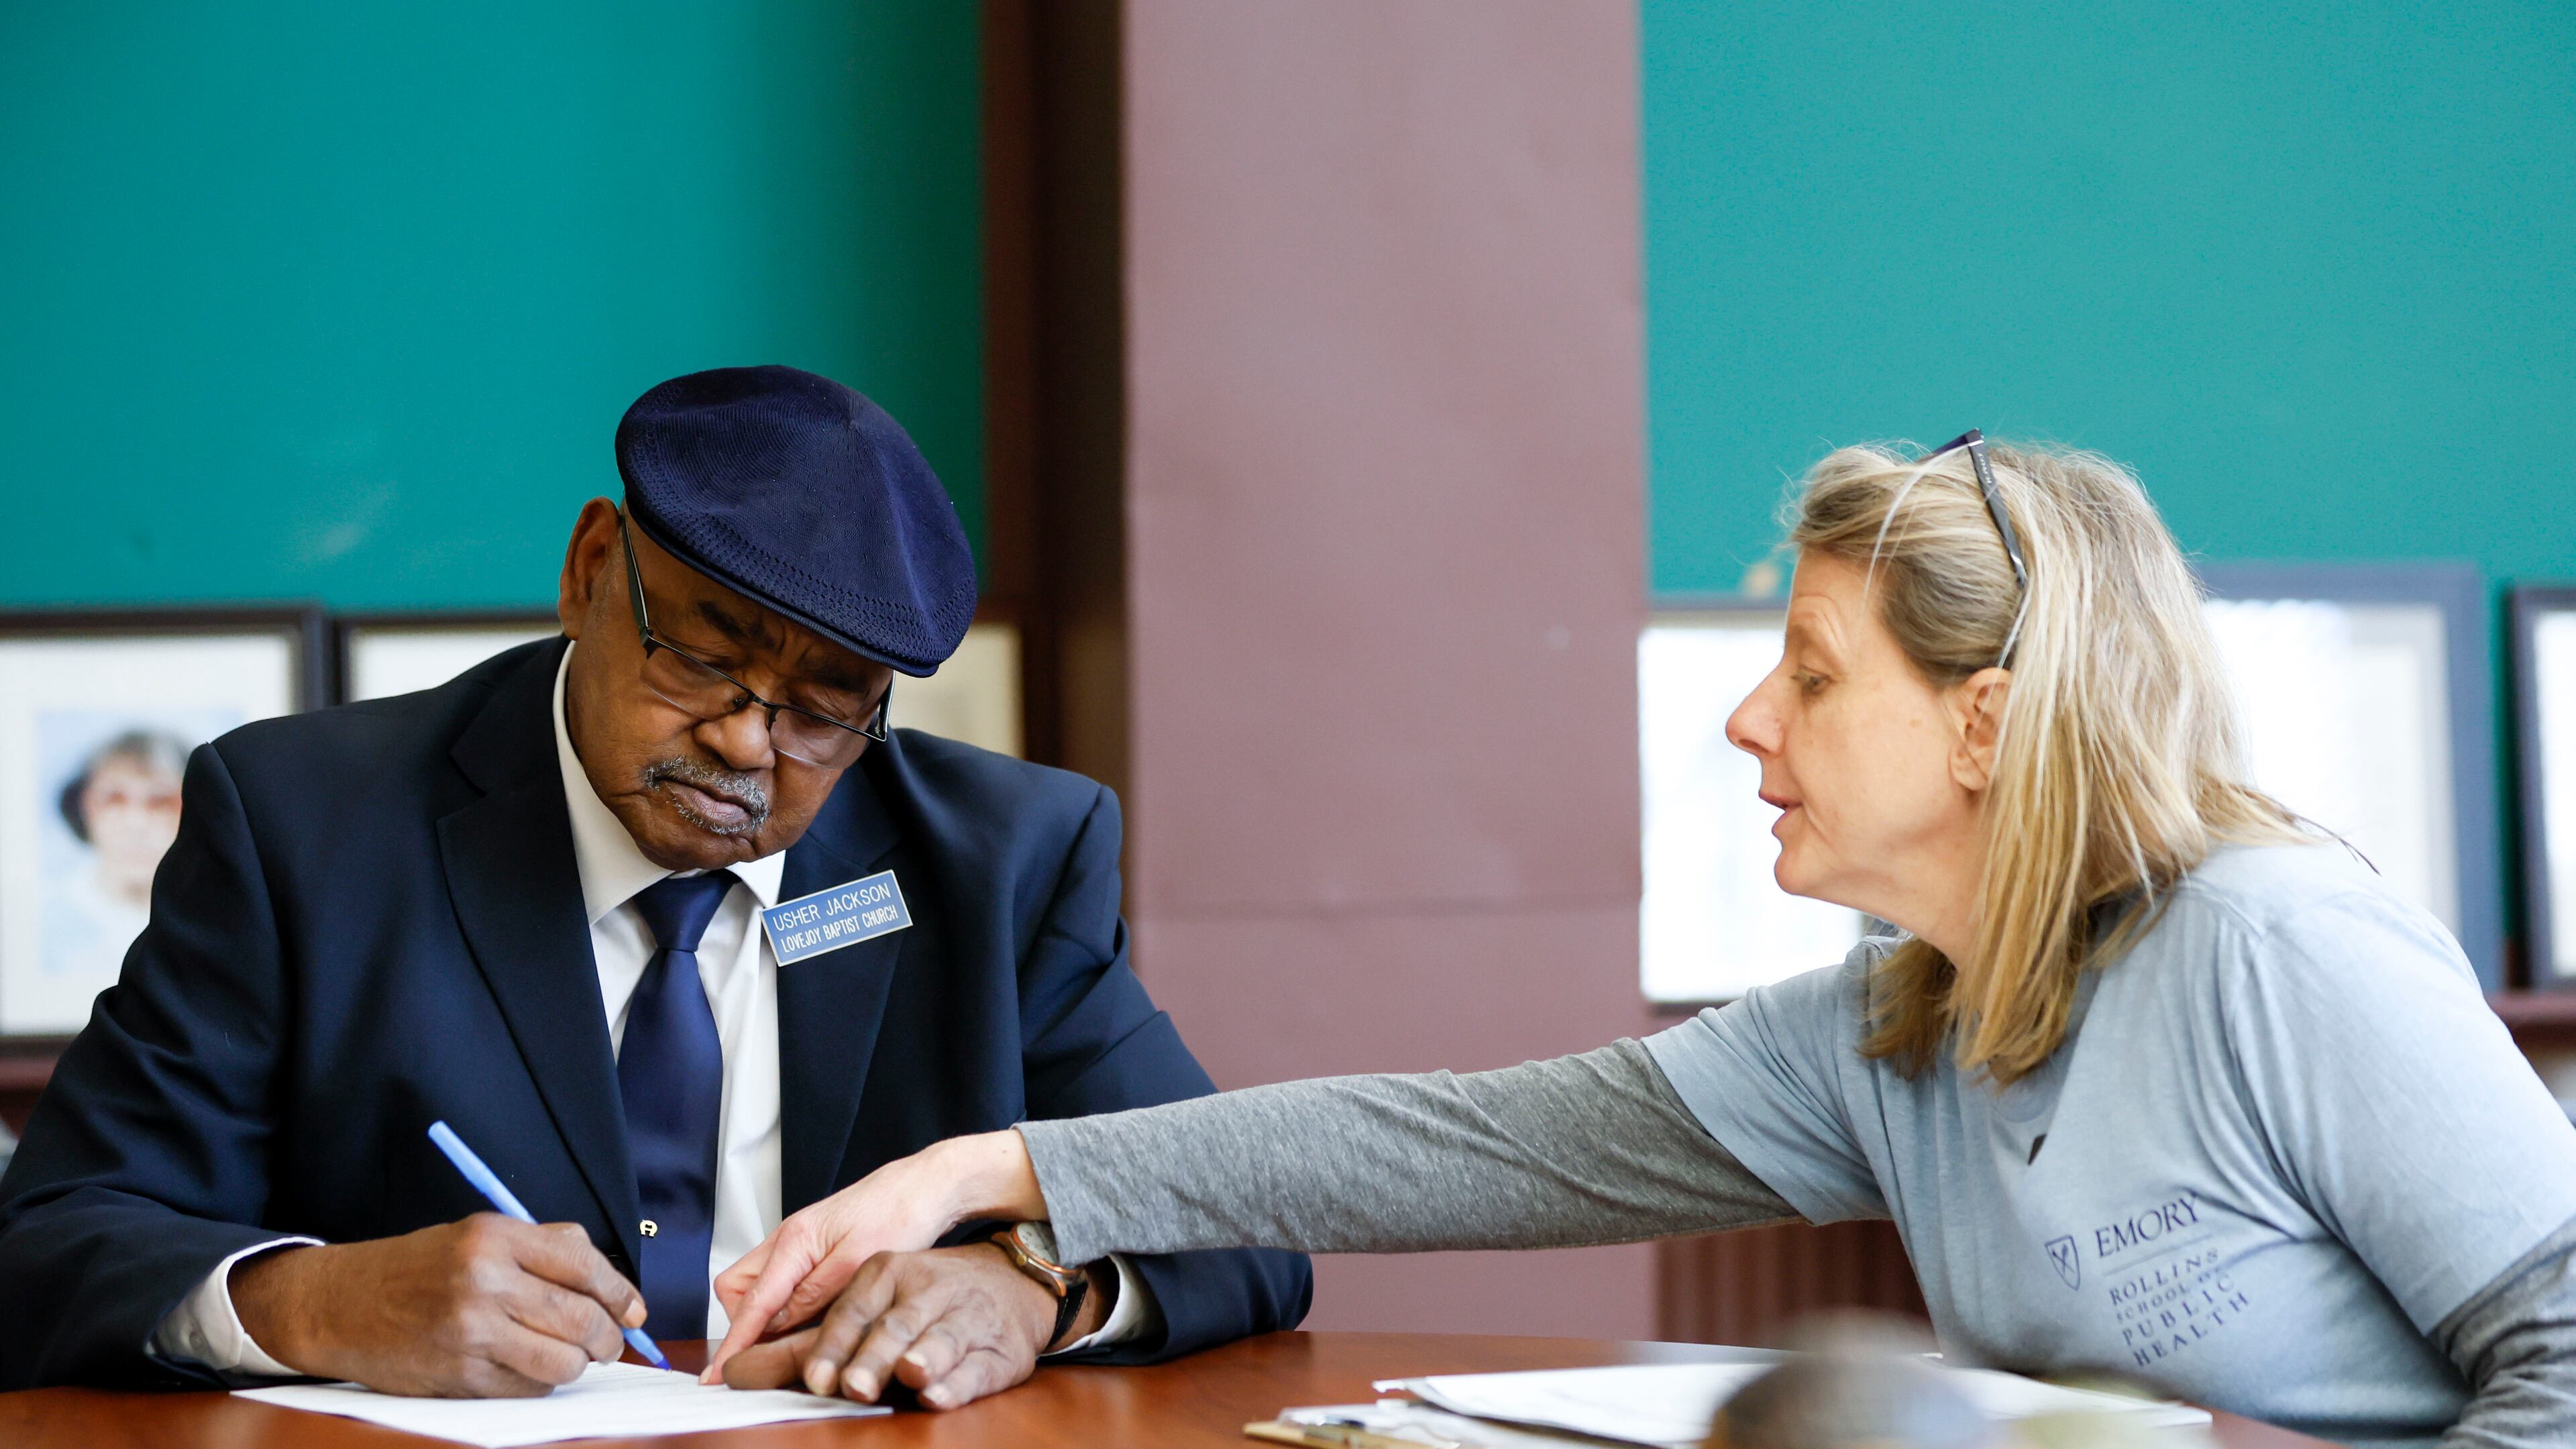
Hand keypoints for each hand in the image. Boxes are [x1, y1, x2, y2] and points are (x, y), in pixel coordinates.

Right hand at [230, 1215, 646, 1396]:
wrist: (342, 1304)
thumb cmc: (417, 1268)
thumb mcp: (479, 1235)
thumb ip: (545, 1248)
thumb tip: (609, 1284)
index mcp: (495, 1238)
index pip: (584, 1265)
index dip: (621, 1294)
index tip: (637, 1312)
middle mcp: (484, 1282)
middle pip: (580, 1318)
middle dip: (608, 1338)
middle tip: (612, 1344)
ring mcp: (471, 1332)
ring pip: (561, 1361)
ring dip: (577, 1364)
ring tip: (572, 1357)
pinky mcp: (459, 1375)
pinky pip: (527, 1388)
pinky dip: (541, 1383)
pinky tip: (531, 1368)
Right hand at [706, 1129, 1043, 1378]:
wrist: (925, 1185)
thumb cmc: (901, 1213)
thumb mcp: (860, 1262)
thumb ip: (814, 1293)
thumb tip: (775, 1324)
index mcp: (795, 1241)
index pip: (750, 1302)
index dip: (734, 1342)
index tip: (717, 1375)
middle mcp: (787, 1240)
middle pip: (735, 1288)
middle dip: (743, 1321)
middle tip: (772, 1349)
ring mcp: (797, 1244)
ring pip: (756, 1285)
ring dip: (764, 1315)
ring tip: (795, 1340)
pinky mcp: (812, 1250)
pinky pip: (779, 1282)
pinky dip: (783, 1305)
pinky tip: (809, 1321)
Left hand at [717, 1245, 1105, 1409]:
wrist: (1008, 1283)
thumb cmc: (925, 1298)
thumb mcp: (871, 1298)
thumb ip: (811, 1335)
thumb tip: (737, 1368)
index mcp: (889, 1272)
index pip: (852, 1307)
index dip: (832, 1345)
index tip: (814, 1377)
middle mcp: (928, 1289)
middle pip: (895, 1326)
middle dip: (872, 1357)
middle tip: (850, 1385)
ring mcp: (967, 1316)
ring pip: (941, 1339)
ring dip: (922, 1358)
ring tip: (910, 1373)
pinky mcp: (1000, 1348)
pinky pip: (978, 1367)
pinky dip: (958, 1383)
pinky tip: (939, 1393)